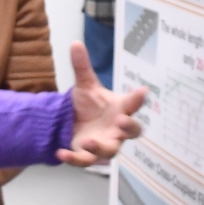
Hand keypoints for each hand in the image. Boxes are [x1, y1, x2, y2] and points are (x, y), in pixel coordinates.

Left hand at [60, 41, 144, 165]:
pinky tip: (60, 152)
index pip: (133, 104)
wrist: (74, 122)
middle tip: (122, 121)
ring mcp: (105, 143)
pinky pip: (85, 161)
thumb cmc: (89, 105)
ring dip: (101, 147)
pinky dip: (74, 159)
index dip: (138, 98)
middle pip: (132, 131)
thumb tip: (75, 43)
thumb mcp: (85, 85)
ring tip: (88, 140)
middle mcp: (117, 128)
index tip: (143, 91)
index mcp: (120, 108)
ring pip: (110, 151)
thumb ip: (82, 66)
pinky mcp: (89, 154)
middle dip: (129, 127)